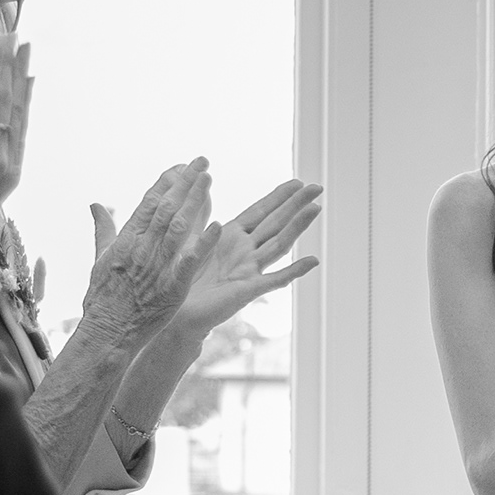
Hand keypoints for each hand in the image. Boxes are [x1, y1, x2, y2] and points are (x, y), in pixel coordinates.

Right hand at [74, 160, 219, 348]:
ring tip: (209, 179)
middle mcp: (141, 248)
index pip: (148, 203)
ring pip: (179, 227)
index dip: (166, 182)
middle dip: (185, 183)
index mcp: (125, 240)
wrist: (107, 332)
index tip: (181, 165)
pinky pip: (190, 261)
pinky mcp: (172, 287)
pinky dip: (204, 243)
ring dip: (195, 200)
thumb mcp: (99, 259)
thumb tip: (95, 204)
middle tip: (202, 162)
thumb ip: (103, 230)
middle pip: (166, 208)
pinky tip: (218, 226)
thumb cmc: (102, 299)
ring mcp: (156, 267)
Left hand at [171, 176, 326, 342]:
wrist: (177, 313)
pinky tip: (312, 261)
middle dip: (296, 204)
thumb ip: (198, 213)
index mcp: (231, 236)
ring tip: (316, 209)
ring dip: (298, 226)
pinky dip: (294, 270)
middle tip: (317, 187)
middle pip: (276, 223)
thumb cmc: (180, 277)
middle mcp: (245, 251)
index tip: (298, 182)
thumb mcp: (187, 238)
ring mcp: (249, 270)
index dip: (279, 196)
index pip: (260, 211)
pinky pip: (275, 279)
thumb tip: (198, 184)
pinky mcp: (248, 290)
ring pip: (279, 244)